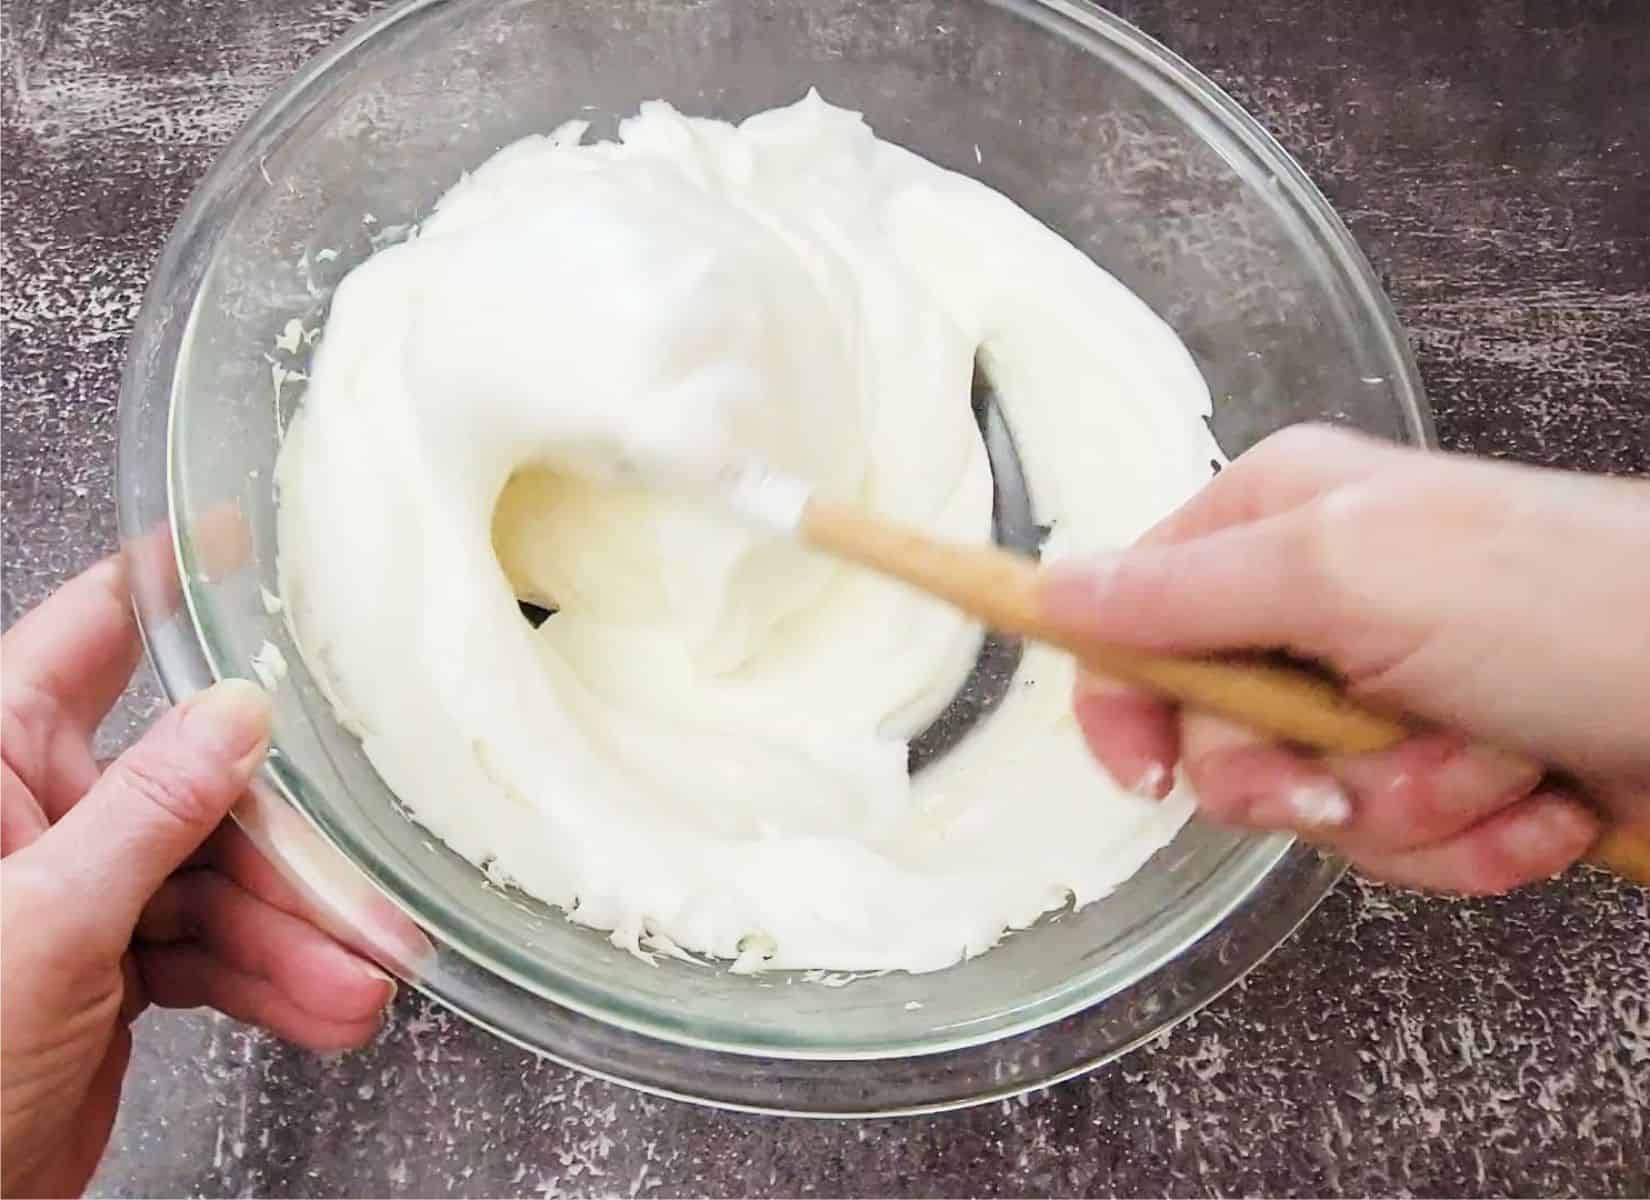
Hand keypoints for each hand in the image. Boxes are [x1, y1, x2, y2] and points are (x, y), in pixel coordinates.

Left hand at [1, 558, 394, 1197]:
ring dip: (296, 939)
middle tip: (364, 900)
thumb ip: (149, 812)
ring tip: (355, 986)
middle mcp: (36, 811)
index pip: (89, 633)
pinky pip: (212, 948)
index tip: (245, 541)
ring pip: (220, 881)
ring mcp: (78, 887)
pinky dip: (269, 981)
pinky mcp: (109, 962)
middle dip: (287, 858)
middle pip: (198, 788)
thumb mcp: (41, 926)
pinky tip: (321, 1007)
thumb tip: (236, 715)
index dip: (172, 584)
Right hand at [1046, 425, 1649, 894]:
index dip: (1131, 706)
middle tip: (1373, 765)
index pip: (1133, 619)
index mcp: (1278, 525)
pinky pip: (1401, 845)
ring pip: (1314, 805)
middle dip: (1309, 778)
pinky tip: (1544, 806)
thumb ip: (1185, 592)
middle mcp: (1323, 603)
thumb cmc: (1573, 607)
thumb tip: (1049, 589)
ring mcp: (1389, 690)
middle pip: (1221, 736)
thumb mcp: (1350, 578)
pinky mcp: (1450, 766)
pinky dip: (1473, 845)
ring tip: (1503, 765)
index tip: (1152, 773)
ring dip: (1414, 811)